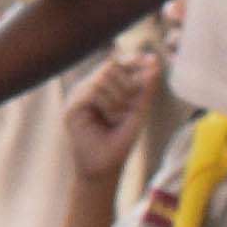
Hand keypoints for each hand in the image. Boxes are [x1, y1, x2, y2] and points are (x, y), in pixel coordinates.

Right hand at [60, 45, 165, 180]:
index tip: (152, 61)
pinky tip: (107, 119)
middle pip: (111, 66)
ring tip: (116, 118)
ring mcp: (77, 96)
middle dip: (127, 86)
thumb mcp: (139, 110)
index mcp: (102, 87)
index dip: (133, 60)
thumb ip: (146, 87)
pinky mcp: (71, 107)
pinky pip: (94, 91)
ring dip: (118, 99)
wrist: (105, 167)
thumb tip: (155, 62)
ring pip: (103, 78)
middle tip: (129, 108)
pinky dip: (107, 104)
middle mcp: (88, 88)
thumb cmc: (121, 140)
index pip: (117, 63)